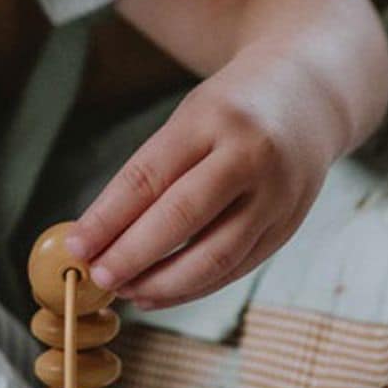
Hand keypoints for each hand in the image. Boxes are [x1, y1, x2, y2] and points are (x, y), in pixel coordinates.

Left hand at [65, 49, 337, 308]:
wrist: (311, 94)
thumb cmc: (232, 108)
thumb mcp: (190, 117)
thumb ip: (152, 171)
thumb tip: (99, 235)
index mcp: (214, 118)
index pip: (150, 175)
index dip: (108, 217)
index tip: (76, 245)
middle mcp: (251, 155)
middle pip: (182, 217)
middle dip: (133, 255)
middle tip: (97, 278)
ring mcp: (278, 194)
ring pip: (216, 255)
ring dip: (164, 283)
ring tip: (126, 291)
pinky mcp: (290, 225)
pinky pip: (237, 267)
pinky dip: (195, 287)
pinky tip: (160, 293)